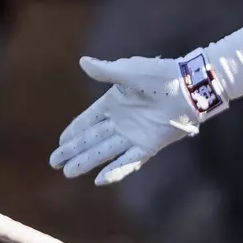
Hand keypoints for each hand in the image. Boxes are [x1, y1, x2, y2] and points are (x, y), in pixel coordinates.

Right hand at [49, 55, 200, 184]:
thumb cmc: (160, 76)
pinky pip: (129, 161)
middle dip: (73, 151)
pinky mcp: (149, 145)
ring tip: (68, 172)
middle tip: (54, 162)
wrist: (188, 88)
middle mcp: (122, 121)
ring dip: (86, 162)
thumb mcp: (129, 72)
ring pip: (104, 152)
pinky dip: (115, 171)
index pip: (88, 120)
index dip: (74, 131)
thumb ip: (106, 71)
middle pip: (92, 139)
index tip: (60, 142)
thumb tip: (82, 62)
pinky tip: (99, 180)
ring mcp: (134, 134)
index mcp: (115, 102)